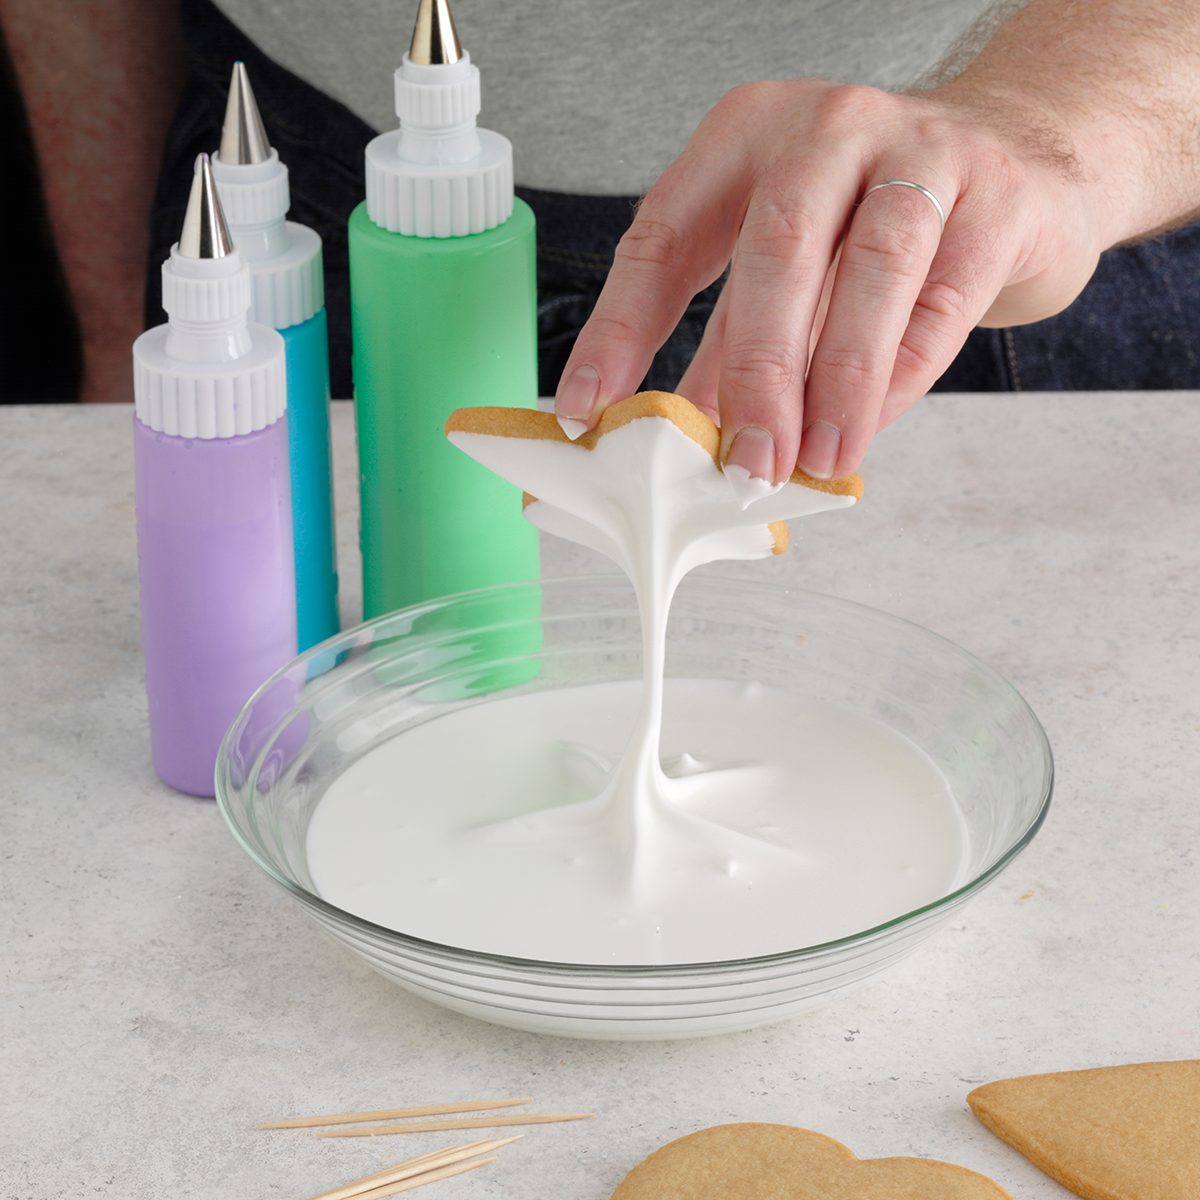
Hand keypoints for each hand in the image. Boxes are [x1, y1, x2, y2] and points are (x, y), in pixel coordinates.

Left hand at [554, 80, 1102, 480]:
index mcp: (744, 138)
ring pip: (870, 269)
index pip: (663, 237)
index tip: (586, 410)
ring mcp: (919, 152)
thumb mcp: (784, 266)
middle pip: (777, 248)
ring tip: (816, 462)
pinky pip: (939, 299)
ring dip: (837, 382)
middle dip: (756, 370)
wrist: (1017, 162)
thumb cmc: (872, 222)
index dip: (619, 331)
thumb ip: (732, 343)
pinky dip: (899, 376)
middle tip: (742, 463)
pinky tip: (869, 430)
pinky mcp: (994, 198)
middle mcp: (826, 129)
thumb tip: (683, 440)